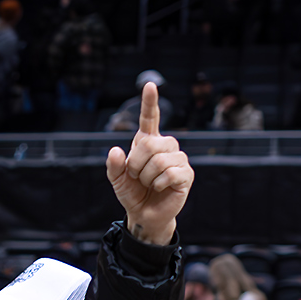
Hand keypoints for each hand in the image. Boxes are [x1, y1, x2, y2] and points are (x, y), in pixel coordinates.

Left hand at [106, 82, 193, 244]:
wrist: (144, 214)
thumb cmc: (132, 193)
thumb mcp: (117, 180)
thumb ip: (114, 166)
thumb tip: (115, 150)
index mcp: (148, 142)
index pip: (149, 118)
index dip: (149, 102)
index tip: (149, 85)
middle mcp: (166, 146)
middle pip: (150, 144)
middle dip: (136, 164)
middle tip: (136, 176)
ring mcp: (178, 159)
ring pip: (159, 160)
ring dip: (146, 177)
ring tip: (148, 183)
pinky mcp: (186, 174)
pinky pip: (169, 174)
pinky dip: (158, 184)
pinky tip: (159, 188)